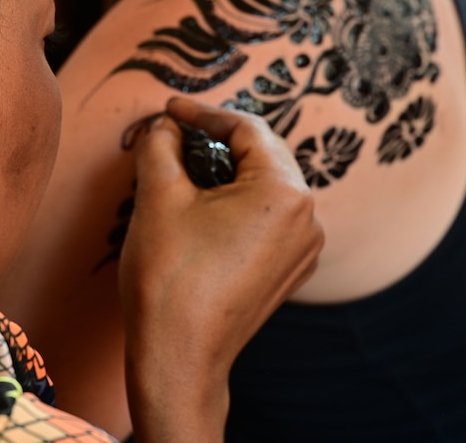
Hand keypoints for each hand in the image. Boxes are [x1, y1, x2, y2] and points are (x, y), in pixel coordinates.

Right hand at [119, 97, 323, 441]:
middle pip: (262, 155)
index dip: (203, 113)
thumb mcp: (158, 196)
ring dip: (227, 172)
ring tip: (185, 170)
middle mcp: (307, 218)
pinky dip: (238, 203)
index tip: (171, 109)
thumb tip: (164, 127)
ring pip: (265, 186)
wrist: (179, 357)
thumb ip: (160, 145)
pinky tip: (204, 208)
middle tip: (175, 135)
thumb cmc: (170, 277)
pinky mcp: (289, 271)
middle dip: (216, 141)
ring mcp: (303, 249)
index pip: (246, 129)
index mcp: (284, 191)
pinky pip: (268, 218)